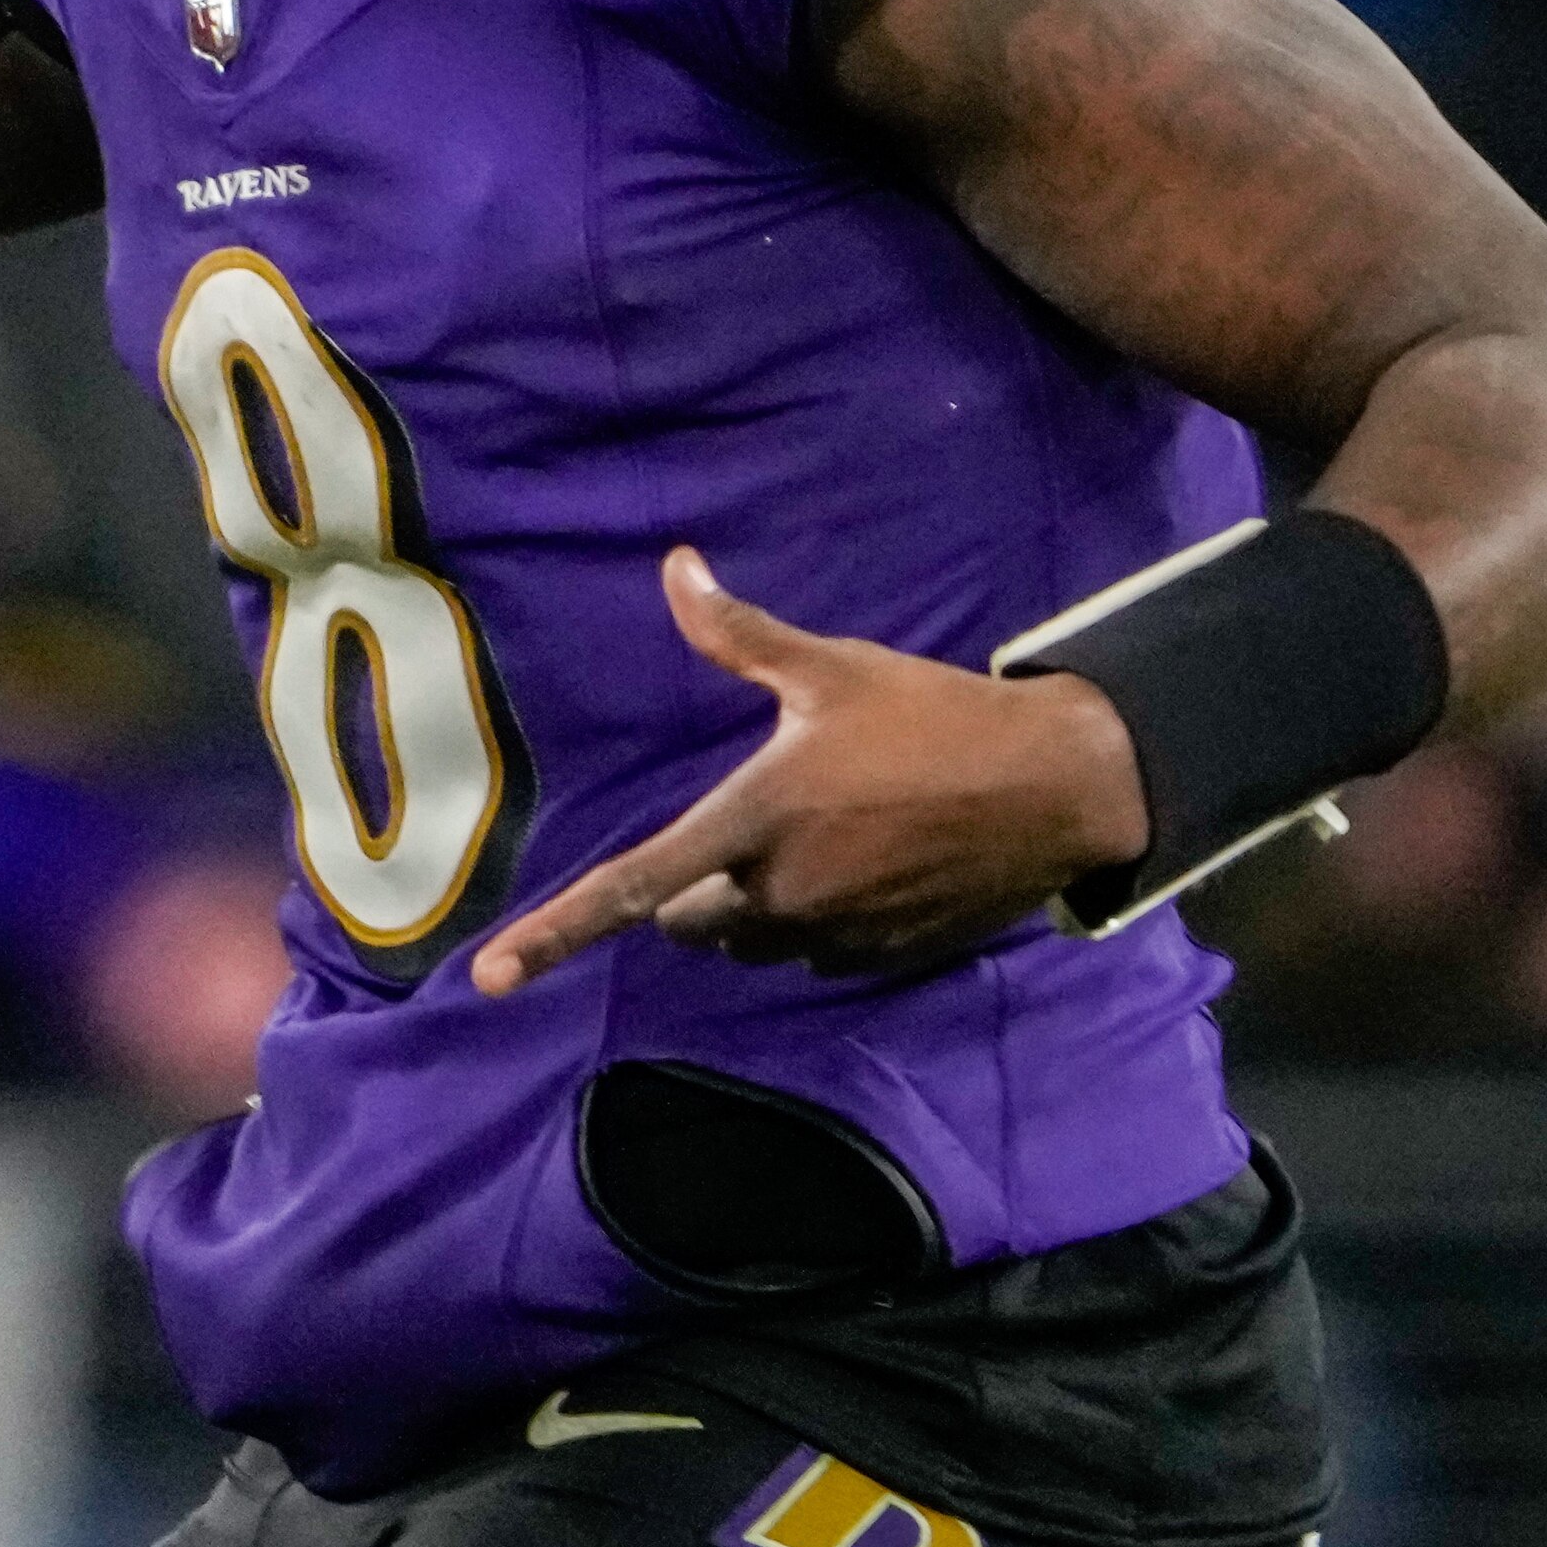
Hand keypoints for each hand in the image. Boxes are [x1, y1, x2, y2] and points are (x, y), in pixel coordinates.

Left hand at [464, 549, 1144, 992]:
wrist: (1058, 785)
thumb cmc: (934, 717)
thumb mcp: (832, 667)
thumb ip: (737, 633)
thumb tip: (675, 567)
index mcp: (754, 822)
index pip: (633, 888)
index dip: (554, 933)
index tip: (487, 979)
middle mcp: (781, 897)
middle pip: (687, 922)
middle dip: (690, 891)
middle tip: (745, 826)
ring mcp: (832, 938)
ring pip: (749, 944)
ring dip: (752, 909)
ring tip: (815, 838)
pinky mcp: (881, 961)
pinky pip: (813, 955)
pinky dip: (812, 924)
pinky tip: (862, 867)